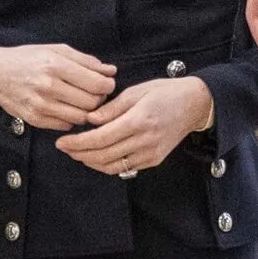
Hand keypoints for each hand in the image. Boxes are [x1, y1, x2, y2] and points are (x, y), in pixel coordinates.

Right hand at [0, 44, 116, 130]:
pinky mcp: (34, 119)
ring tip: (84, 101)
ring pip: (80, 117)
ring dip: (88, 111)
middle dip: (100, 99)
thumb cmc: (29, 58)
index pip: (95, 84)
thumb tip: (111, 71)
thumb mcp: (57, 50)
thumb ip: (86, 61)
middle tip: (97, 93)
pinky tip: (68, 108)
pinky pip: (65, 125)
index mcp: (56, 66)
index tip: (108, 83)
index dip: (108, 85)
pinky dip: (72, 119)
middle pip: (91, 102)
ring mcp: (40, 105)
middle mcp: (48, 87)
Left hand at [54, 77, 212, 174]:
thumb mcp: (138, 90)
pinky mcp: (154, 160)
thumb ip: (112, 107)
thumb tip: (89, 119)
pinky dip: (107, 165)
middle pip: (102, 155)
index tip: (62, 141)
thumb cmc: (166, 92)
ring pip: (111, 166)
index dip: (77, 143)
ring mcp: (150, 153)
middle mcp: (144, 140)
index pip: (100, 138)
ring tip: (78, 153)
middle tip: (64, 148)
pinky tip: (98, 156)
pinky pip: (124, 168)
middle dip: (79, 154)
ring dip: (91, 162)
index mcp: (139, 120)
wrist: (195, 104)